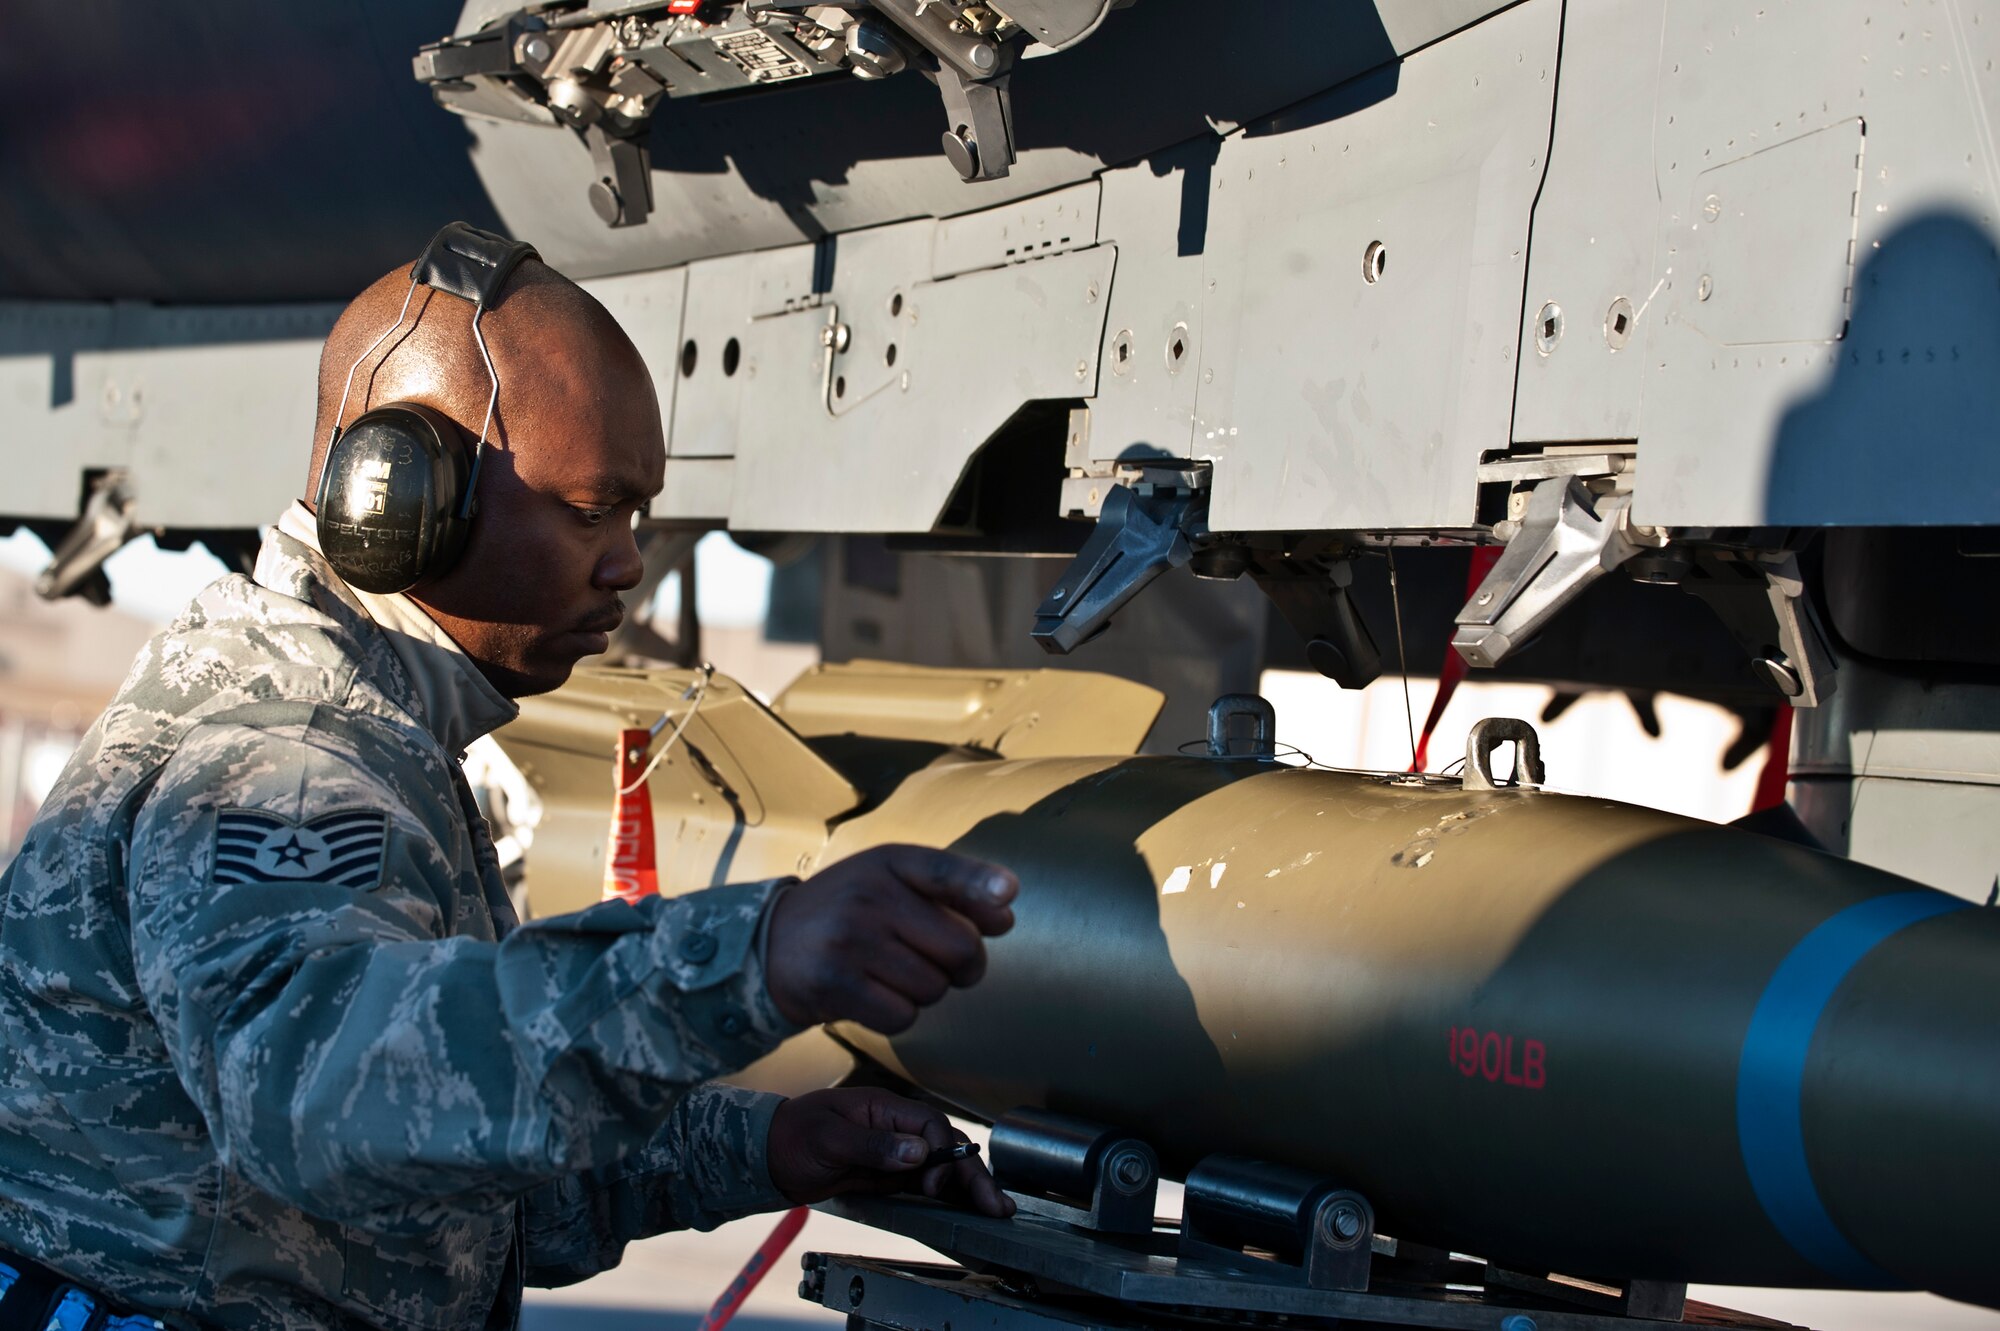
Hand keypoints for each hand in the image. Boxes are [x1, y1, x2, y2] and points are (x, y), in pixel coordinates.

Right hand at [765, 845, 1016, 1032]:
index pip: (943, 870)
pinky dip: (898, 1013)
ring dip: (925, 991)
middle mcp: (869, 894)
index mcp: (889, 862)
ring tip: (890, 973)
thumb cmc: (850, 913)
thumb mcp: (891, 883)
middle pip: (961, 948)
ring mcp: (849, 939)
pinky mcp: (834, 983)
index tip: (1007, 893)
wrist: (768, 943)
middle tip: (937, 962)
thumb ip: (950, 893)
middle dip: (963, 966)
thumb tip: (1005, 917)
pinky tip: (872, 994)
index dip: (979, 884)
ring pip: (935, 988)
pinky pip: (903, 1016)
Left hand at [766, 1087, 1013, 1217]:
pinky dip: (947, 1195)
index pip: (931, 1125)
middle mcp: (896, 1128)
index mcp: (884, 1108)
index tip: (933, 1181)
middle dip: (973, 1174)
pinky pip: (925, 1184)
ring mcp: (894, 1153)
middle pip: (946, 1146)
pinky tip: (964, 1209)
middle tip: (996, 1204)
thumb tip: (919, 1150)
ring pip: (942, 1167)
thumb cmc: (790, 1136)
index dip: (941, 1152)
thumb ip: (873, 1144)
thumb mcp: (828, 1138)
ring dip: (967, 1187)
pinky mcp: (888, 1176)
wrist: (765, 1157)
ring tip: (994, 1209)